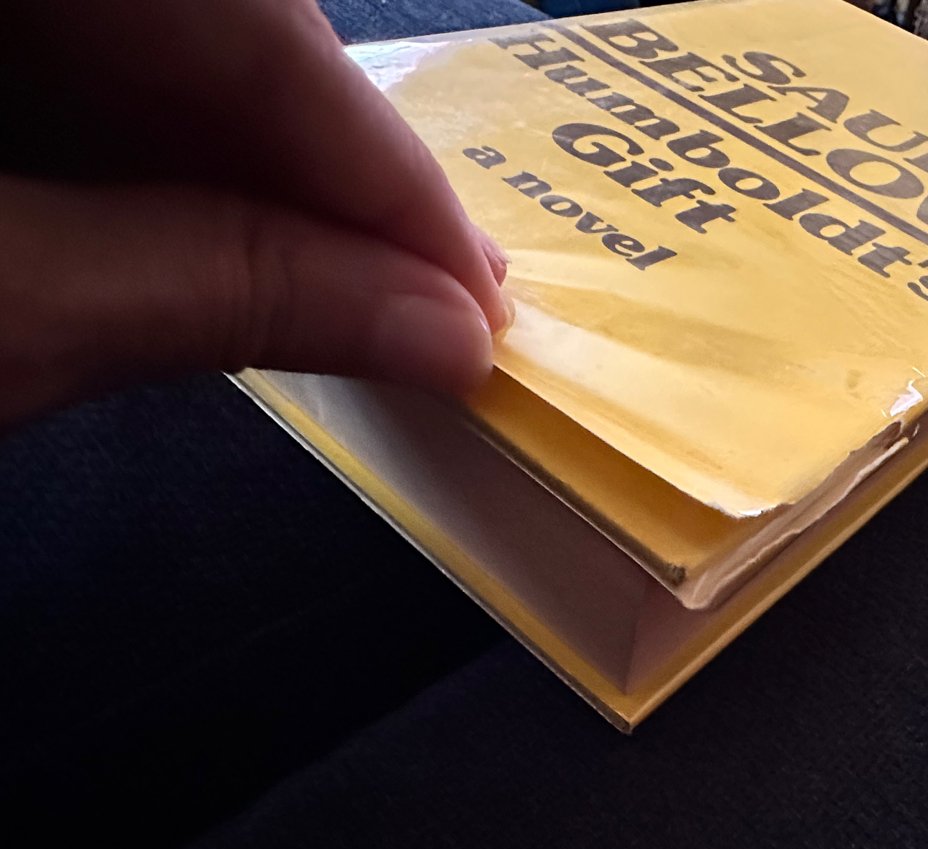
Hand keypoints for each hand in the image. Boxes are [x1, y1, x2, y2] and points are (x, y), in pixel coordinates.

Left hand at [0, 0, 507, 430]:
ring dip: (272, 180)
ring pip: (172, 55)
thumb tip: (442, 330)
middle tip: (447, 303)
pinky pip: (101, 80)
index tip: (473, 293)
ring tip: (373, 296)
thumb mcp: (4, 319)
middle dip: (335, 173)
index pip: (247, 19)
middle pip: (225, 27)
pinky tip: (241, 251)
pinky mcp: (0, 67)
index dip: (376, 158)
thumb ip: (223, 290)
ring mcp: (4, 21)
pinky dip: (178, 174)